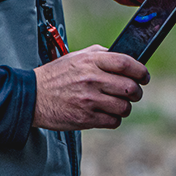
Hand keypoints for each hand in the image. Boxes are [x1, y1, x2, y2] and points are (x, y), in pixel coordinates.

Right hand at [32, 45, 149, 130]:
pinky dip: (114, 119)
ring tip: (117, 104)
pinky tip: (106, 114)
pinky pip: (113, 121)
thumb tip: (127, 58)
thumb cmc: (56, 75)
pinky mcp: (85, 118)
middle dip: (136, 92)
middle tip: (133, 93)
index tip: (144, 76)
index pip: (127, 64)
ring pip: (124, 107)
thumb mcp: (77, 57)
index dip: (141, 71)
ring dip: (125, 107)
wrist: (31, 97)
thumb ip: (102, 54)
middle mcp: (91, 80)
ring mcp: (88, 100)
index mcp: (91, 62)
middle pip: (130, 88)